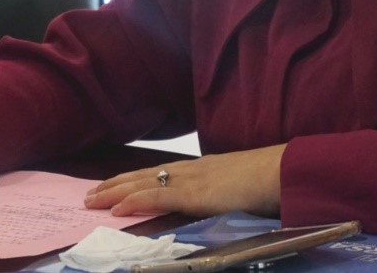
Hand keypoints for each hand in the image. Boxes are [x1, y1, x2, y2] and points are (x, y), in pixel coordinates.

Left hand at [84, 144, 285, 218]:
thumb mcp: (240, 187)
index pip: (160, 173)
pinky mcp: (194, 193)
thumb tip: (215, 206)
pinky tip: (116, 207)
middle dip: (116, 184)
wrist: (284, 171)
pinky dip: (134, 200)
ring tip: (93, 200)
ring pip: (144, 183)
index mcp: (202, 168)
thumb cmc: (271, 181)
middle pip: (145, 175)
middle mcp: (192, 169)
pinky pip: (157, 196)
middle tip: (91, 194)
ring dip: (115, 191)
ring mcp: (191, 180)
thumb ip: (223, 194)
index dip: (135, 179)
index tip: (115, 185)